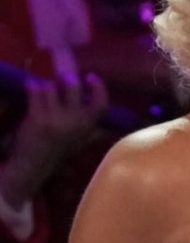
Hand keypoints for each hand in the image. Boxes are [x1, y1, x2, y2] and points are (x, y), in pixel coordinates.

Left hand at [0, 74, 107, 206]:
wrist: (33, 165)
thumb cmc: (57, 152)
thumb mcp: (80, 144)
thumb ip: (92, 133)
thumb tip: (105, 126)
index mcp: (88, 127)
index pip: (101, 103)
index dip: (98, 87)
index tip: (90, 77)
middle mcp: (75, 122)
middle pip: (73, 87)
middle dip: (66, 79)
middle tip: (61, 79)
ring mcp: (56, 120)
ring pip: (50, 87)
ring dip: (46, 86)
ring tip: (43, 93)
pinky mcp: (38, 118)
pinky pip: (35, 90)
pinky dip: (31, 86)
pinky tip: (30, 88)